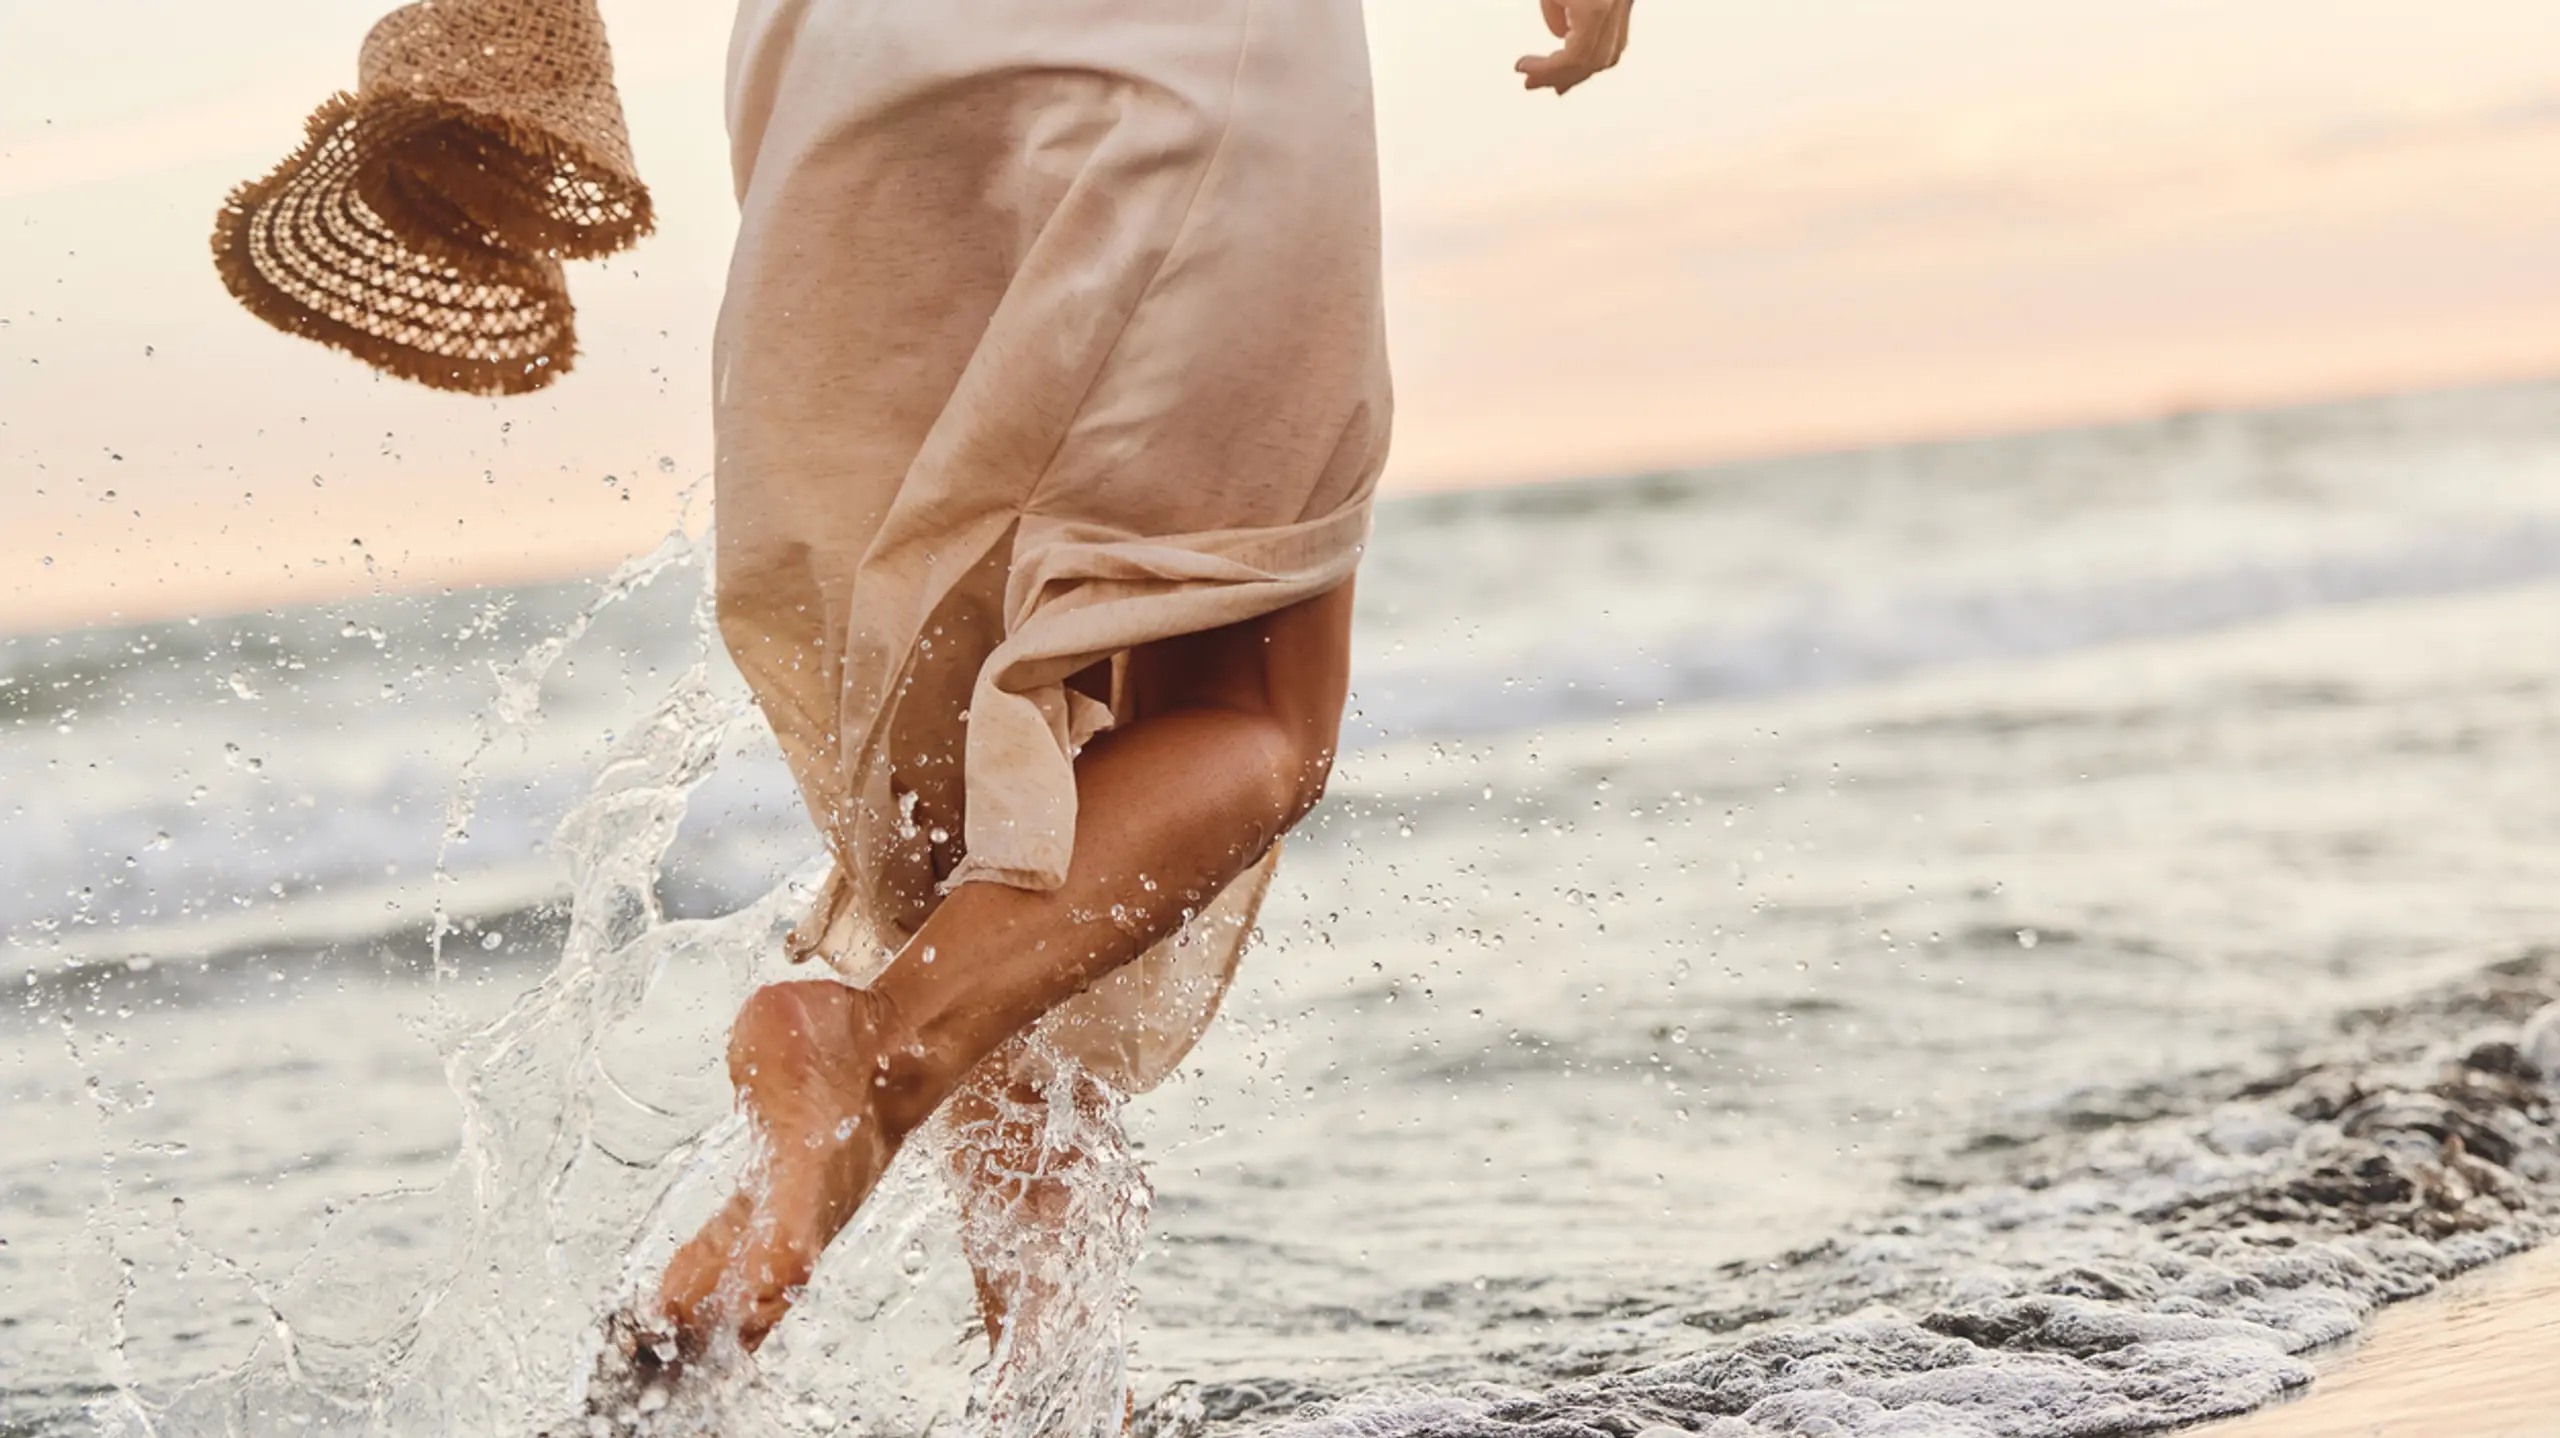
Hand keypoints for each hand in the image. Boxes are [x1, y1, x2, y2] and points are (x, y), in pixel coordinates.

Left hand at [1515, 0, 1633, 95]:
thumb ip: (1554, 13)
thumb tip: (1562, 36)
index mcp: (1597, 7)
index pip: (1575, 56)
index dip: (1547, 70)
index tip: (1524, 70)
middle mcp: (1618, 7)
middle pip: (1596, 60)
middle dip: (1562, 75)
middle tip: (1532, 81)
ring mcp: (1626, 3)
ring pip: (1612, 52)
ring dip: (1580, 68)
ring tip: (1554, 78)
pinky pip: (1616, 35)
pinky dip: (1594, 50)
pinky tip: (1575, 54)